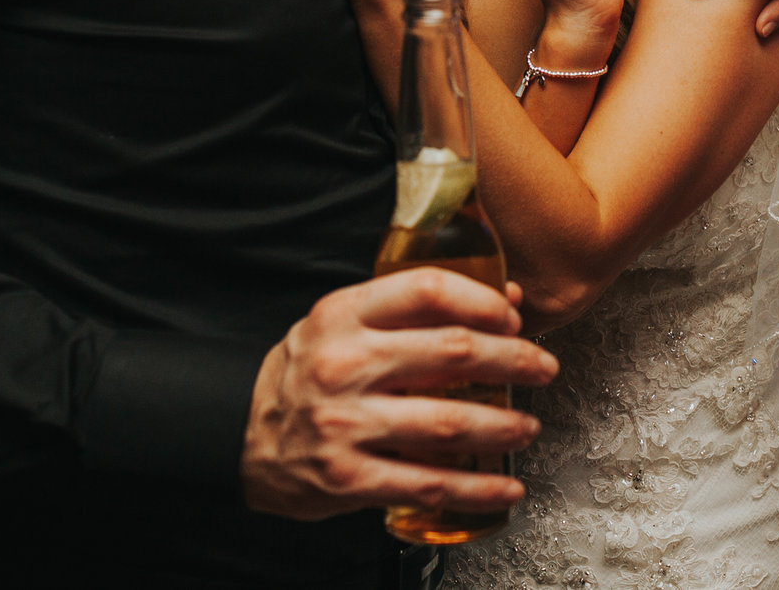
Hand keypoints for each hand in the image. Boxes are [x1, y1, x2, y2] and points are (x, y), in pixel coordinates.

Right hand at [243, 269, 557, 520]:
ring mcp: (345, 424)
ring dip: (504, 424)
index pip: (427, 290)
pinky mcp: (348, 478)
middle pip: (453, 352)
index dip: (482, 301)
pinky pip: (429, 484)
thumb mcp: (344, 324)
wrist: (235, 433)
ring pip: (449, 422)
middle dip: (513, 359)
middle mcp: (345, 364)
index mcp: (342, 315)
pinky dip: (478, 487)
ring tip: (528, 425)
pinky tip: (506, 485)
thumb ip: (413, 309)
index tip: (512, 316)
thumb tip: (505, 298)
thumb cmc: (306, 372)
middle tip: (542, 367)